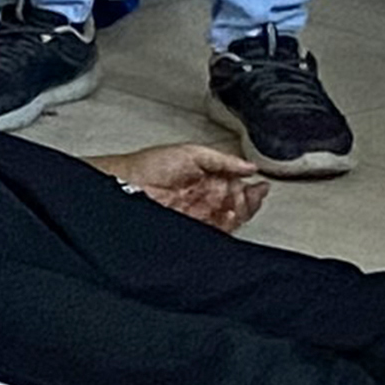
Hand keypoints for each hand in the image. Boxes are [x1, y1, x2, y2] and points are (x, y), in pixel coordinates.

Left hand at [103, 141, 268, 231]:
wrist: (125, 183)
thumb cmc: (148, 165)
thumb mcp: (192, 153)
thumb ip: (223, 160)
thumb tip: (249, 167)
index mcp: (206, 180)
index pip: (236, 188)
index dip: (250, 189)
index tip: (260, 186)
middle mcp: (203, 199)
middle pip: (236, 205)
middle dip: (248, 202)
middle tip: (252, 196)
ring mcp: (196, 215)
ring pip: (228, 220)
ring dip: (239, 213)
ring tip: (240, 204)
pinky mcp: (190, 229)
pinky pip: (215, 232)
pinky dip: (226, 226)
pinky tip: (229, 215)